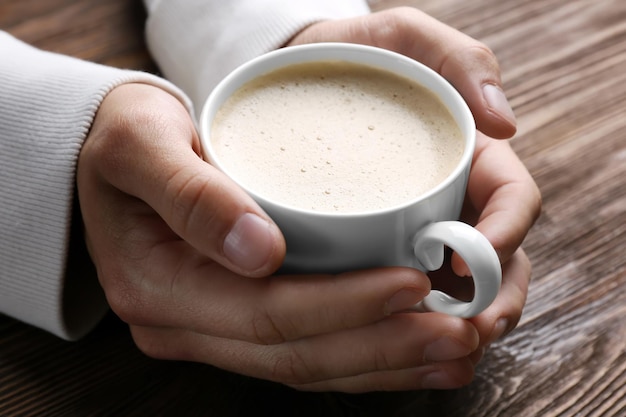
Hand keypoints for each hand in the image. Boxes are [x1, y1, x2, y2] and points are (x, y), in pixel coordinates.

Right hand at [77, 83, 480, 393]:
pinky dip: (366, 358)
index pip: (266, 313)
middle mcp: (185, 324)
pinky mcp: (237, 325)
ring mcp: (211, 332)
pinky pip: (308, 355)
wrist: (116, 159)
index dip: (345, 305)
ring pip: (310, 367)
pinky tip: (415, 351)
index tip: (412, 281)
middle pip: (297, 354)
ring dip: (387, 363)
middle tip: (458, 330)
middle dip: (383, 346)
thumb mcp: (141, 144)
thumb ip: (192, 194)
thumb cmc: (127, 140)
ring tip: (455, 348)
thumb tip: (259, 250)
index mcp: (159, 286)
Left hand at [289, 6, 541, 384]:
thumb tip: (504, 117)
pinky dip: (411, 319)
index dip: (506, 235)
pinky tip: (394, 340)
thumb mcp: (403, 38)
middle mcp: (450, 197)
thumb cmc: (353, 56)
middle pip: (496, 257)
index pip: (512, 199)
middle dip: (494, 298)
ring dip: (458, 321)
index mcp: (467, 156)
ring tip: (435, 346)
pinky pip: (407, 290)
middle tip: (471, 329)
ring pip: (458, 285)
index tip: (472, 261)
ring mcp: (419, 226)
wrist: (294, 77)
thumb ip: (457, 58)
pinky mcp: (380, 246)